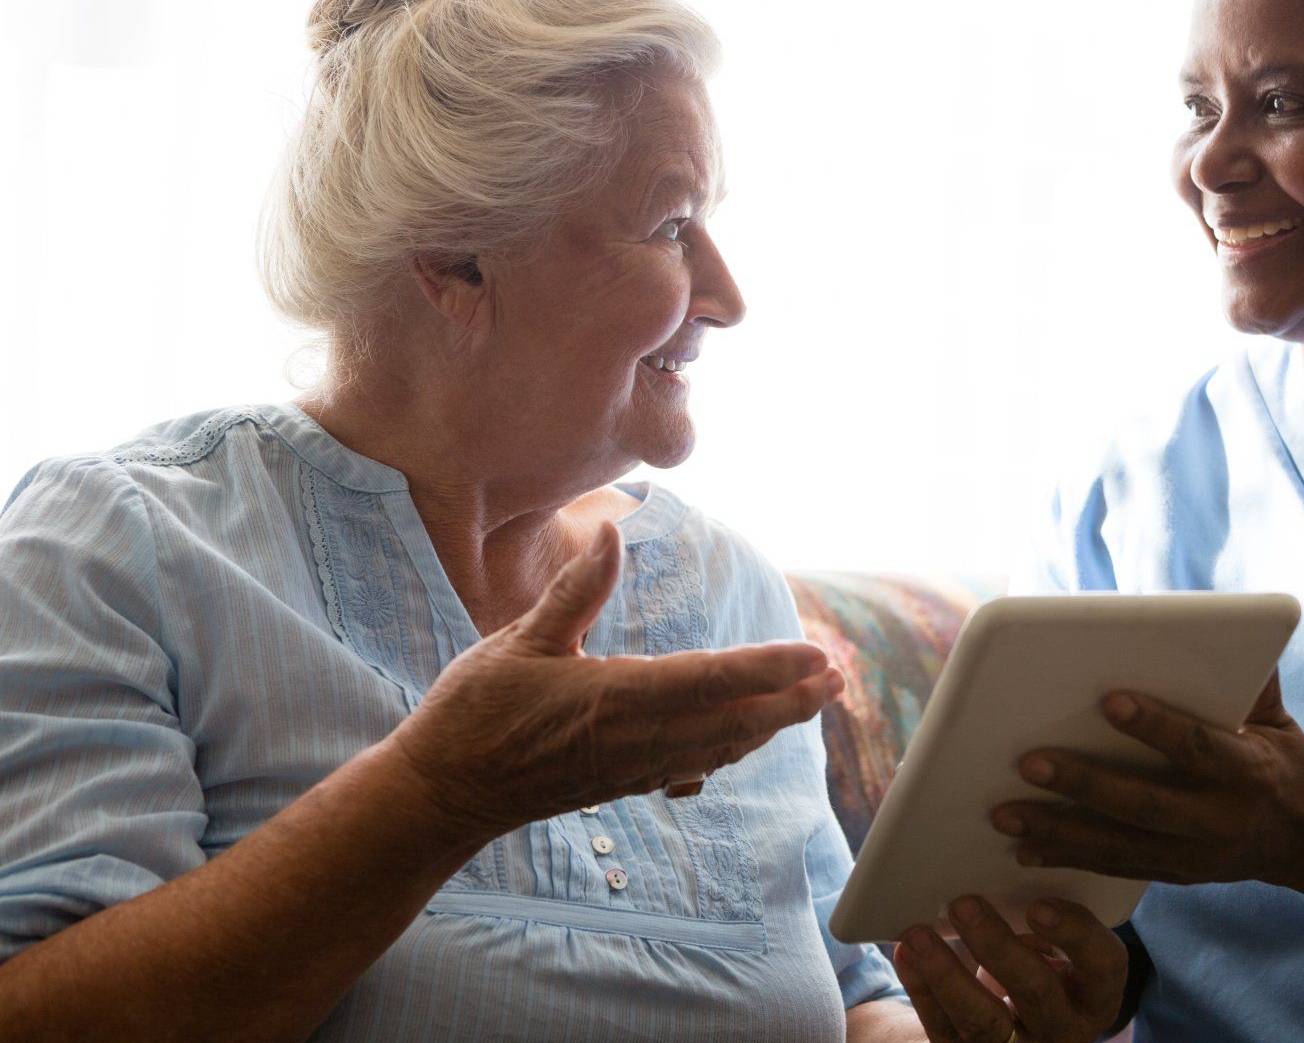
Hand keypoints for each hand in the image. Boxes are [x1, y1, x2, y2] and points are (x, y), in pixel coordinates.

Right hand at [384, 520, 842, 839]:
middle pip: (734, 720)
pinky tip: (748, 739)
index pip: (711, 680)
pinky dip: (732, 749)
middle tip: (839, 679)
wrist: (443, 793)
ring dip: (772, 725)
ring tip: (814, 703)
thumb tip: (611, 531)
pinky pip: (694, 766)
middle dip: (792, 701)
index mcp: (615, 698)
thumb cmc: (474, 712)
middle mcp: (636, 738)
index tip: (813, 656)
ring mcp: (633, 768)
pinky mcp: (623, 783)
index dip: (769, 669)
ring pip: (721, 747)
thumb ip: (575, 590)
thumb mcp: (519, 640)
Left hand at [894, 897, 1124, 1042]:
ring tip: (918, 934)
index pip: (1103, 965)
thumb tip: (1000, 873)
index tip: (1038, 905)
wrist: (1019, 1029)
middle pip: (1036, 990)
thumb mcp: (1060, 951)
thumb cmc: (1043, 969)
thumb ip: (1046, 921)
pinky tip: (907, 954)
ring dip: (947, 974)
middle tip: (964, 904)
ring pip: (982, 1021)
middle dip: (997, 946)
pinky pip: (944, 1029)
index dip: (1075, 934)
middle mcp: (1063, 1026)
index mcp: (1096, 992)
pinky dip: (922, 990)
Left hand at [992, 671, 1303, 887]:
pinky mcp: (1173, 875)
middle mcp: (1219, 819)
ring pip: (1118, 844)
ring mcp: (1194, 856)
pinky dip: (1067, 858)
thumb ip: (1253, 682)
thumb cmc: (1283, 760)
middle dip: (1083, 784)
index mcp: (1248, 772)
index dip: (1154, 725)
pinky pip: (1114, 868)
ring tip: (1004, 813)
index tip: (1107, 699)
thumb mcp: (1279, 719)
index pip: (1196, 746)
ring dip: (1057, 830)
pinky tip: (1023, 848)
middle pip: (1143, 803)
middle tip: (1027, 761)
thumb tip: (1232, 626)